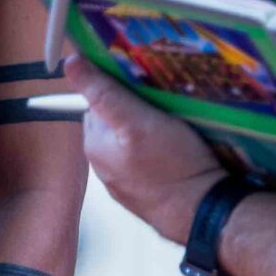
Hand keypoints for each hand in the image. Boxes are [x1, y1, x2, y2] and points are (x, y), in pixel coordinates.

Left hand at [63, 56, 224, 245]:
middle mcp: (102, 165)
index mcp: (94, 144)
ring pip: (130, 142)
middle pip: (113, 122)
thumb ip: (103, 93)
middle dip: (134, 111)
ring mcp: (123, 182)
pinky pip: (145, 162)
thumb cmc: (173, 165)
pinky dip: (156, 154)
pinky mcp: (144, 193)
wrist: (203, 213)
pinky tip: (175, 153)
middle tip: (162, 106)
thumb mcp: (137, 120)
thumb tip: (71, 62)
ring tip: (173, 130)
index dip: (120, 89)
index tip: (143, 87)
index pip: (97, 101)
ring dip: (147, 132)